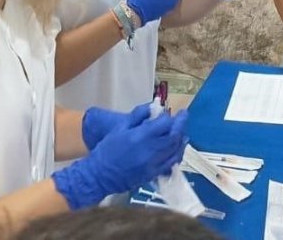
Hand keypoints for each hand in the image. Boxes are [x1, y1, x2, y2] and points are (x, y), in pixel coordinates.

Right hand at [51, 110, 188, 208]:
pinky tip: (177, 149)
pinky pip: (171, 164)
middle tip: (183, 117)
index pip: (165, 124)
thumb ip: (137, 115)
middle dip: (180, 125)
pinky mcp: (154, 174)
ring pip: (176, 150)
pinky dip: (177, 154)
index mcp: (141, 136)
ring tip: (182, 132)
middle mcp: (151, 150)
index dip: (169, 117)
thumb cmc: (107, 149)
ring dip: (181, 140)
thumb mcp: (120, 128)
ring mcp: (154, 164)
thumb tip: (153, 106)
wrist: (99, 175)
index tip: (171, 112)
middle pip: (174, 136)